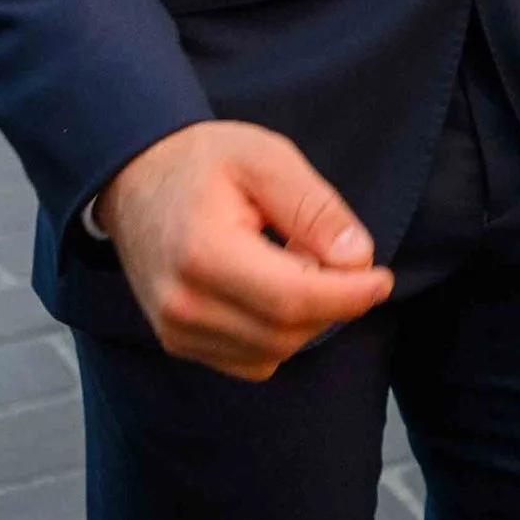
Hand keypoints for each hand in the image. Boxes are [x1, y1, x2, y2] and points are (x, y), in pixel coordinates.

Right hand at [98, 120, 392, 378]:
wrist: (137, 179)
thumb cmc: (206, 162)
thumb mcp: (268, 158)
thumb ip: (315, 208)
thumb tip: (358, 258)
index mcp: (204, 254)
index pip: (291, 299)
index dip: (347, 296)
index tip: (381, 278)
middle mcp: (182, 305)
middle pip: (286, 331)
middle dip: (332, 302)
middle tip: (336, 251)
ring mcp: (176, 331)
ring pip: (272, 352)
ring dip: (307, 317)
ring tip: (296, 257)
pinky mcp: (178, 343)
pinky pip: (251, 360)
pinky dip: (280, 333)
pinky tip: (276, 285)